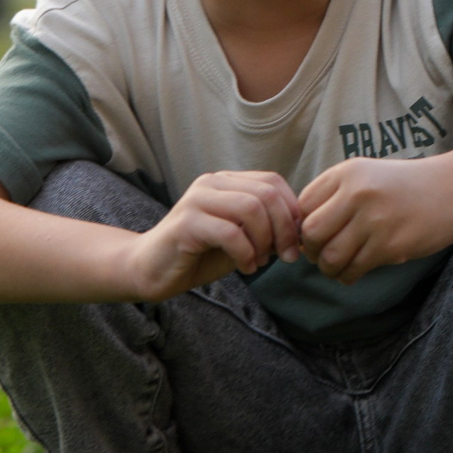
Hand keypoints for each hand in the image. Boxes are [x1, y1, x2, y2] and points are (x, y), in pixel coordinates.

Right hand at [131, 170, 301, 300]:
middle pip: (266, 193)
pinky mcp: (186, 223)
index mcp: (226, 182)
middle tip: (287, 256)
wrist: (152, 270)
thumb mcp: (241, 239)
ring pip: (250, 208)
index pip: (272, 181)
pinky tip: (246, 268)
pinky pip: (229, 232)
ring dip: (266, 240)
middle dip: (284, 228)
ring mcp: (197, 200)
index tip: (296, 241)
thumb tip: (300, 232)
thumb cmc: (199, 254)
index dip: (291, 210)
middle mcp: (212, 184)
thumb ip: (265, 229)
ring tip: (262, 262)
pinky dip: (246, 253)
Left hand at [297, 158, 452, 283]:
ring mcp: (375, 219)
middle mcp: (357, 193)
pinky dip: (348, 276)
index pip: (304, 205)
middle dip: (311, 251)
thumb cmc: (405, 186)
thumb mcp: (367, 176)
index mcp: (347, 172)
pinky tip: (354, 272)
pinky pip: (354, 269)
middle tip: (321, 256)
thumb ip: (335, 196)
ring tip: (337, 268)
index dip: (303, 225)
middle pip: (311, 233)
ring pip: (330, 256)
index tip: (314, 236)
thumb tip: (302, 233)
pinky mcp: (391, 245)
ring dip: (329, 268)